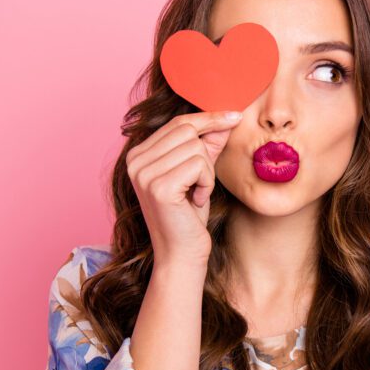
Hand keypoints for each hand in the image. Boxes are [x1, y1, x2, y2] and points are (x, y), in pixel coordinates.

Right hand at [125, 110, 242, 265]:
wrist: (182, 253)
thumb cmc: (190, 216)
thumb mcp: (199, 173)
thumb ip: (207, 144)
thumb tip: (227, 117)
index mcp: (138, 154)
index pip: (178, 123)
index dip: (209, 118)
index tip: (235, 116)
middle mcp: (135, 161)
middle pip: (188, 131)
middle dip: (206, 155)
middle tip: (200, 183)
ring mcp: (143, 173)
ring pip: (196, 148)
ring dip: (206, 173)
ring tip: (195, 194)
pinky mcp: (158, 186)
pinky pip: (199, 165)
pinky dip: (206, 183)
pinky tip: (195, 201)